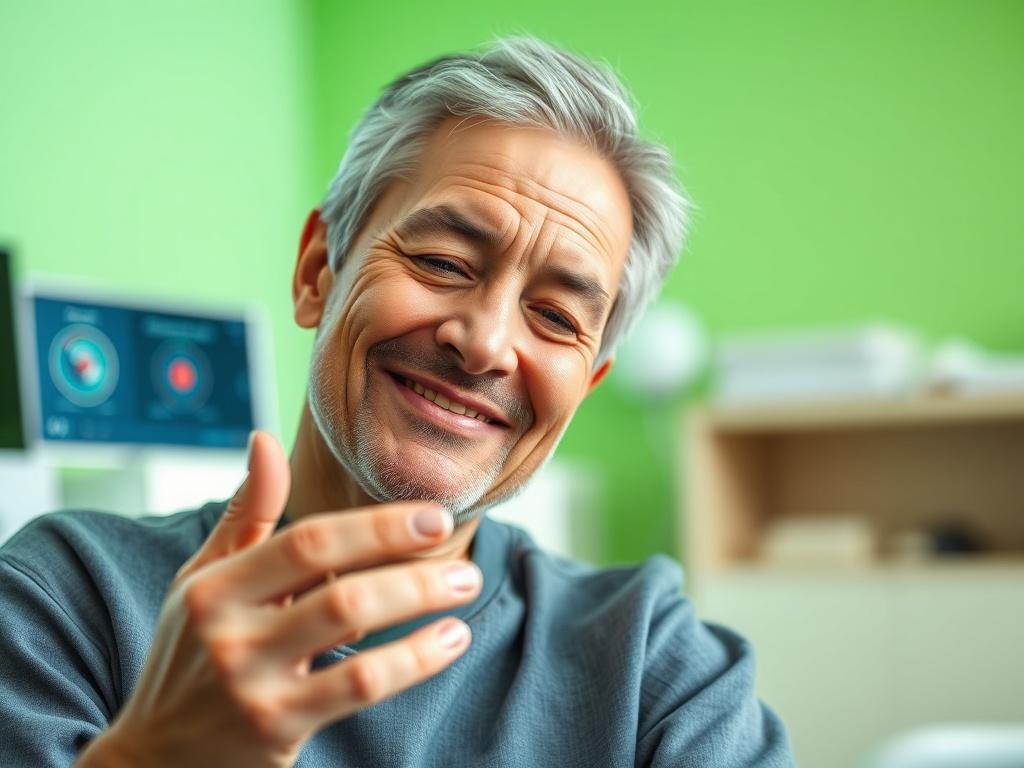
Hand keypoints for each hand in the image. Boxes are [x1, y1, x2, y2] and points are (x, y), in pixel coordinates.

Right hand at [76, 431, 480, 767]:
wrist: (157, 757)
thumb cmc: (192, 653)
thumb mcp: (205, 580)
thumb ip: (246, 514)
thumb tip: (264, 439)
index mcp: (215, 586)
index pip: (309, 541)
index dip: (378, 525)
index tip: (433, 515)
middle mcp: (228, 631)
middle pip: (340, 585)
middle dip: (412, 565)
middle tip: (461, 555)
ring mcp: (253, 683)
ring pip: (354, 630)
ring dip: (420, 603)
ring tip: (465, 588)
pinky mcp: (277, 727)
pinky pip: (360, 686)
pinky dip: (413, 660)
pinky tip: (449, 641)